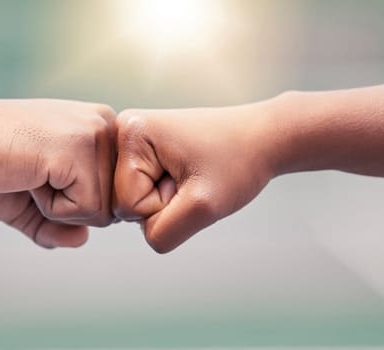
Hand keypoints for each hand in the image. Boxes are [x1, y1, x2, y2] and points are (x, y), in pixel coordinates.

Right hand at [0, 96, 117, 247]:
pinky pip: (85, 210)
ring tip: (28, 173)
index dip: (72, 206)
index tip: (36, 176)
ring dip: (56, 208)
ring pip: (102, 212)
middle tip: (29, 175)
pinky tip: (27, 174)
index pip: (112, 198)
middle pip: (112, 208)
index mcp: (98, 130)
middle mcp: (104, 126)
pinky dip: (49, 207)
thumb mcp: (26, 203)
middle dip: (66, 210)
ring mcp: (94, 134)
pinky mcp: (78, 148)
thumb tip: (82, 239)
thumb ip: (56, 225)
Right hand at [113, 101, 283, 252]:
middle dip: (162, 204)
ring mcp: (130, 142)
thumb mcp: (203, 207)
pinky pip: (142, 195)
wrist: (262, 138)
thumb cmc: (238, 162)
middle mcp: (121, 131)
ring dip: (165, 201)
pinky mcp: (141, 152)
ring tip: (192, 175)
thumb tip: (137, 236)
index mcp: (128, 131)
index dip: (164, 205)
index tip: (193, 178)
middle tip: (194, 178)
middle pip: (123, 204)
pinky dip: (167, 195)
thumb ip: (162, 234)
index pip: (126, 204)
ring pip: (132, 203)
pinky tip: (187, 174)